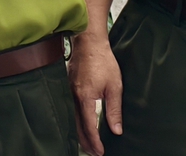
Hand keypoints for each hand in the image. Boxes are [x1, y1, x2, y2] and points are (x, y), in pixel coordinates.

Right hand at [68, 32, 122, 154]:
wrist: (89, 42)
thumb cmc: (103, 61)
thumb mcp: (114, 86)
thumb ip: (114, 109)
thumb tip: (116, 129)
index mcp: (85, 98)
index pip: (89, 126)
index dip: (95, 141)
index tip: (100, 152)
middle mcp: (74, 97)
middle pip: (77, 126)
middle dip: (86, 142)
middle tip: (94, 153)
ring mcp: (69, 91)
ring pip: (73, 119)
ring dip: (81, 134)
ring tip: (89, 144)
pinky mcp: (69, 87)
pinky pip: (72, 109)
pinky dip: (77, 121)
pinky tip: (82, 124)